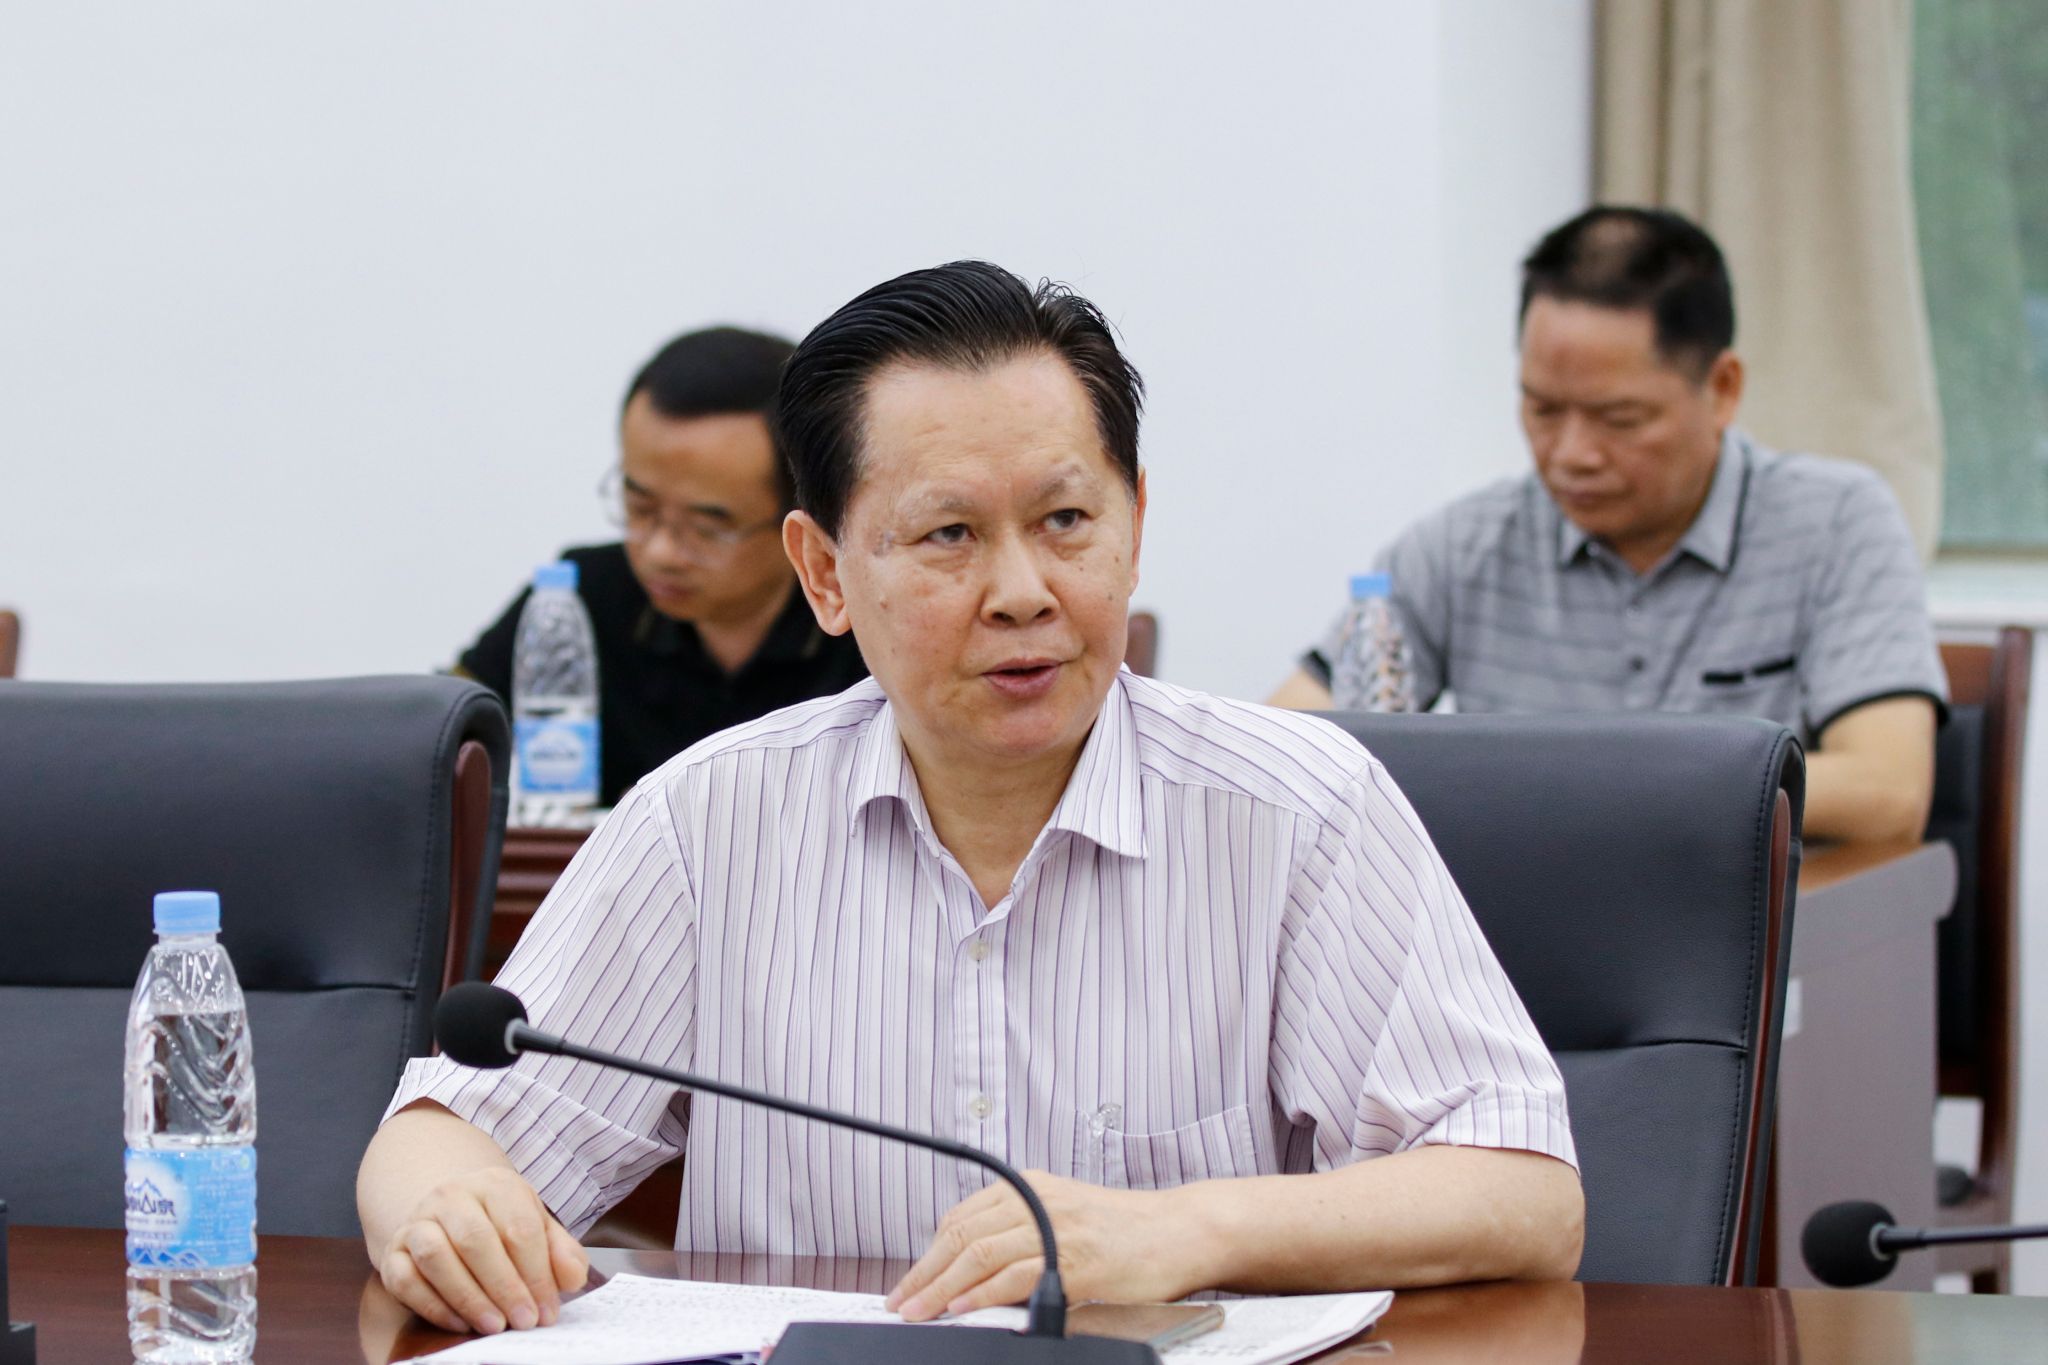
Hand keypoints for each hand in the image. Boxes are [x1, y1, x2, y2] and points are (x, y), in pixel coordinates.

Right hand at [376, 1165, 588, 1334]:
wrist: (450, 1215)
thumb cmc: (500, 1225)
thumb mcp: (537, 1228)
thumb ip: (561, 1253)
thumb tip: (573, 1278)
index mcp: (495, 1185)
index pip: (519, 1227)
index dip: (537, 1273)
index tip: (547, 1310)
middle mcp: (452, 1195)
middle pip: (476, 1240)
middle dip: (504, 1286)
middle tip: (523, 1322)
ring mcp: (418, 1221)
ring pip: (436, 1256)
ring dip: (468, 1297)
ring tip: (494, 1325)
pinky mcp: (393, 1250)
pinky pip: (404, 1279)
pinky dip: (433, 1305)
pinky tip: (461, 1324)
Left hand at [885, 1170, 1215, 1320]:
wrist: (1183, 1230)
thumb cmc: (1129, 1231)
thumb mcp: (1067, 1218)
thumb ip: (1025, 1235)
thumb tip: (976, 1273)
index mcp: (1032, 1186)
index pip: (962, 1217)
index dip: (929, 1253)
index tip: (910, 1282)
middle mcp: (1039, 1199)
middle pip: (962, 1234)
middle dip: (924, 1272)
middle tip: (900, 1301)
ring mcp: (1056, 1226)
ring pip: (980, 1253)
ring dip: (941, 1287)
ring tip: (919, 1311)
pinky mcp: (1076, 1257)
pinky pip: (1016, 1273)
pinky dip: (982, 1292)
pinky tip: (962, 1307)